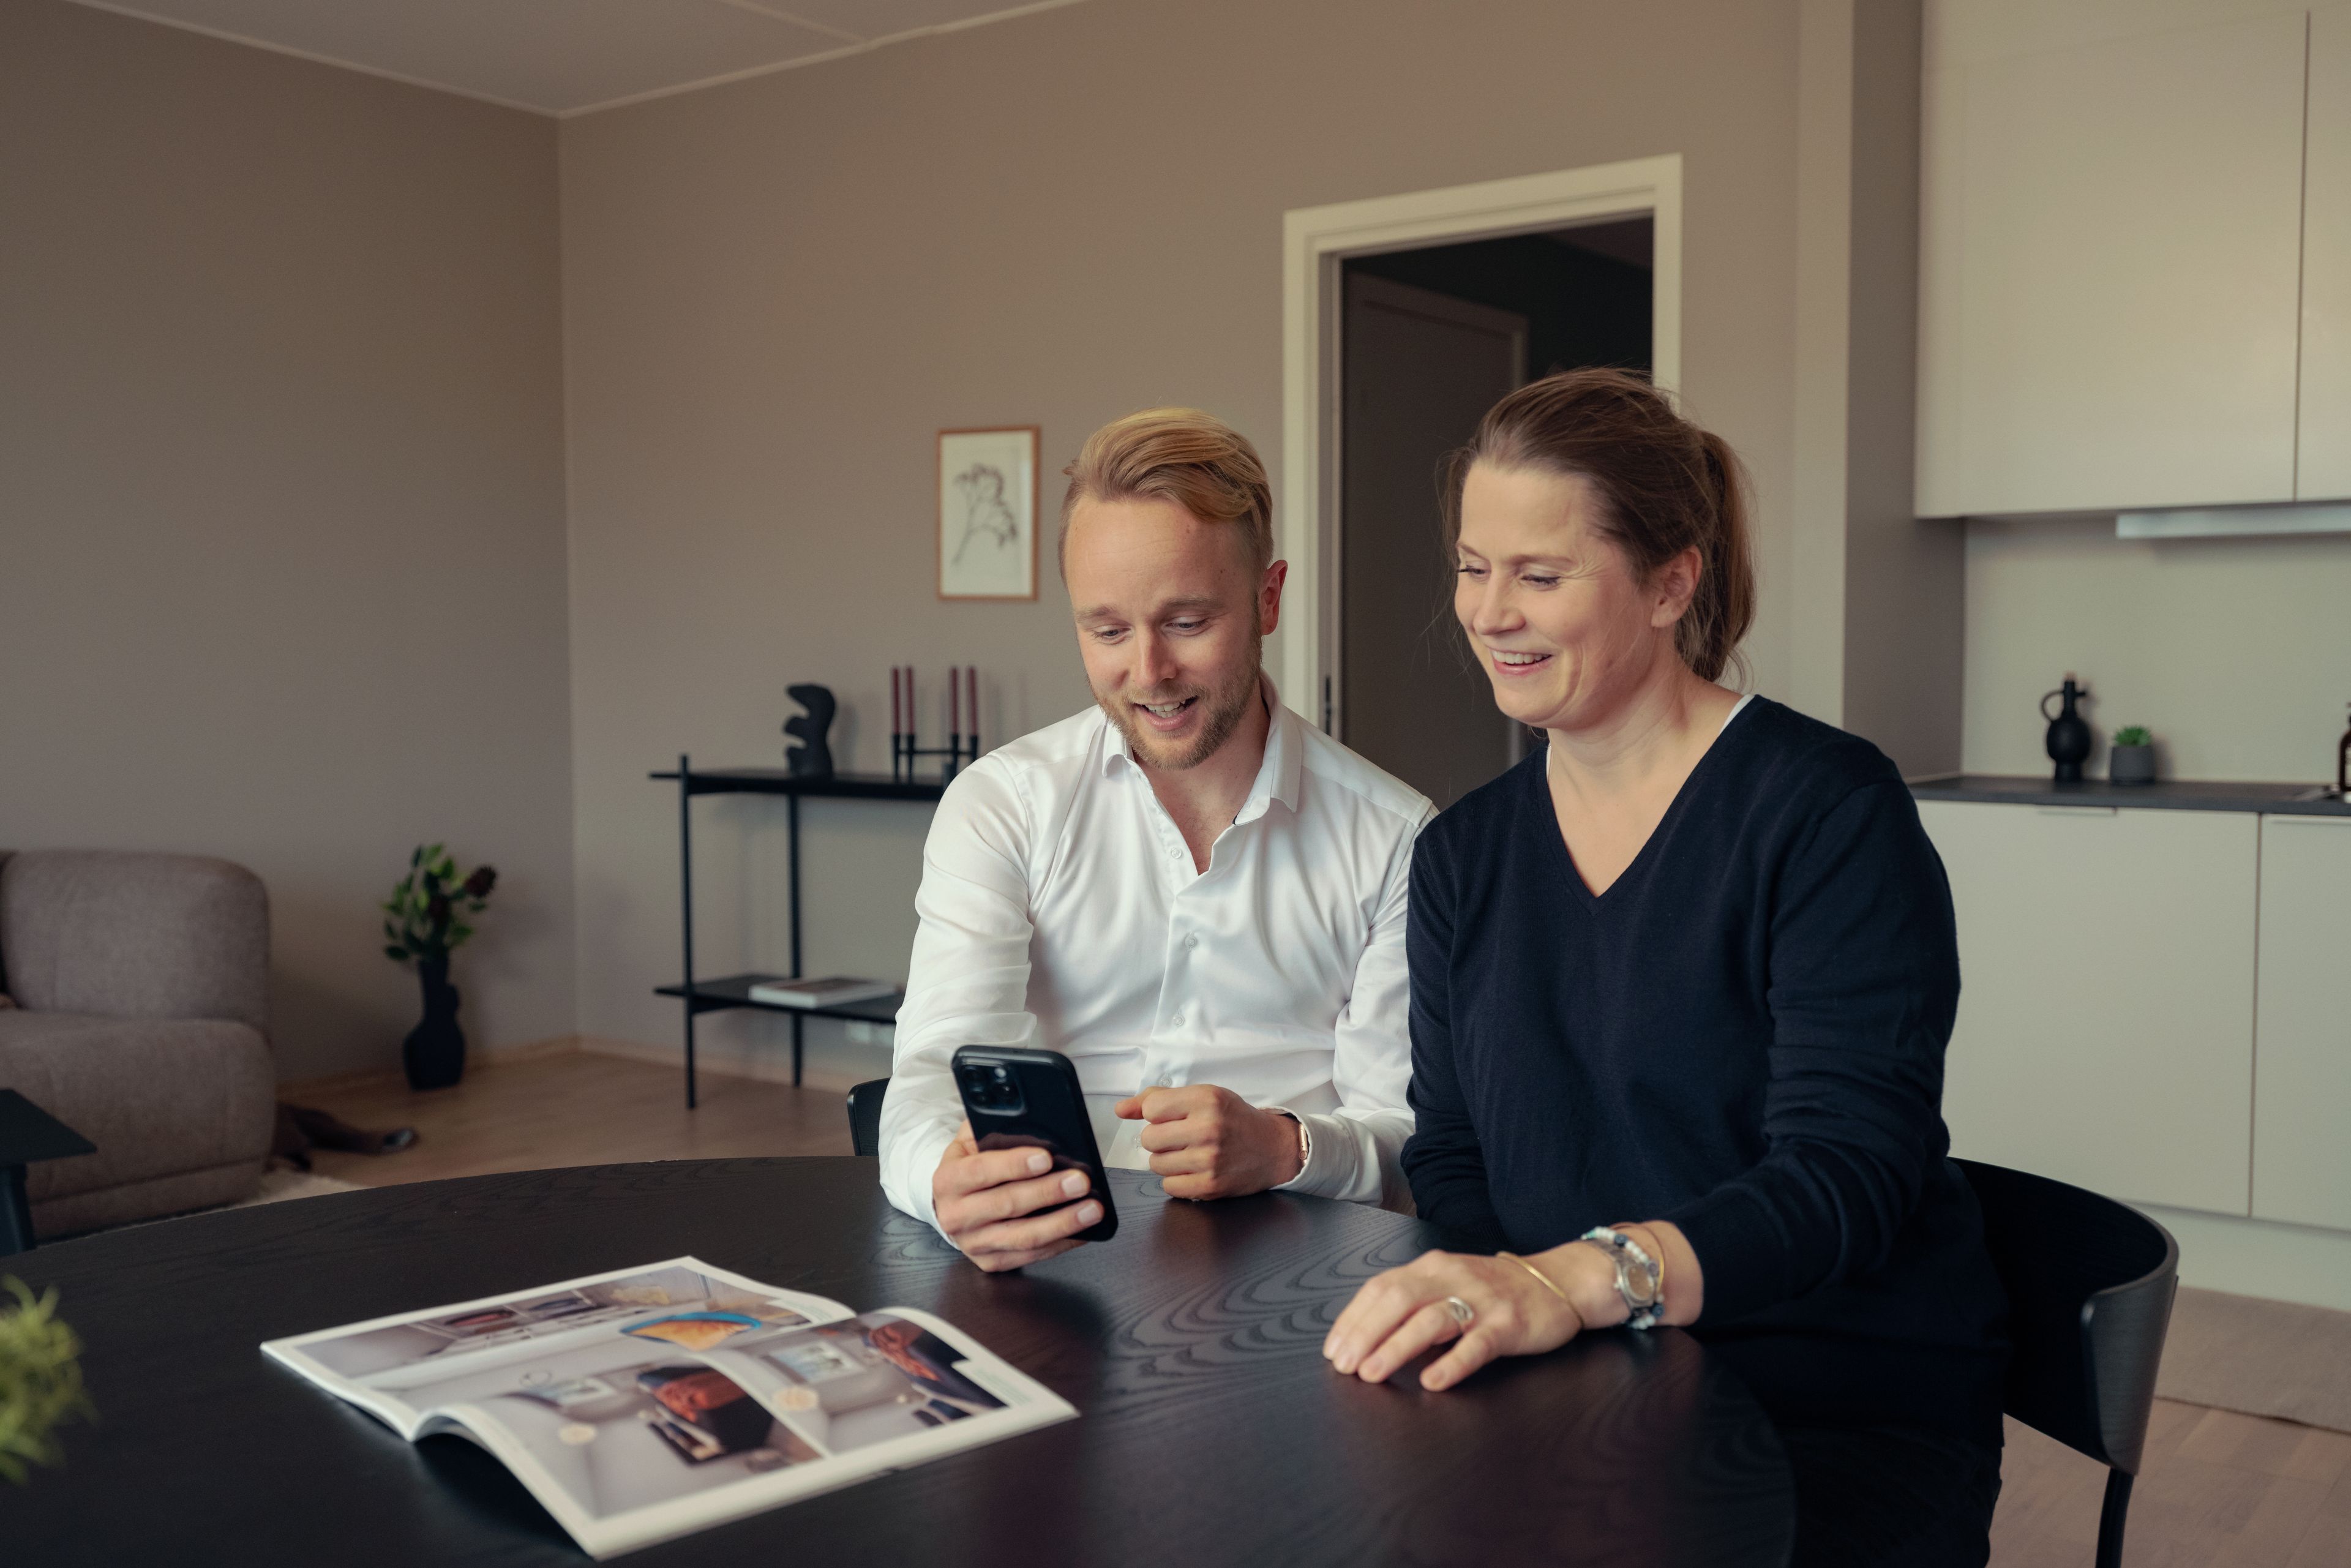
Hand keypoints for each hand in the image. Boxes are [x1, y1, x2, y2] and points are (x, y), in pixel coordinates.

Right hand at [930, 1119, 1102, 1271]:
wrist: (952, 1204)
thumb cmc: (970, 1166)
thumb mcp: (971, 1140)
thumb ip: (992, 1129)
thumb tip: (1031, 1124)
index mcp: (948, 1179)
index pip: (981, 1171)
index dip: (1014, 1165)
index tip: (1047, 1158)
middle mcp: (955, 1215)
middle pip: (1006, 1205)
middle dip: (1048, 1192)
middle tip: (1080, 1181)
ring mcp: (973, 1243)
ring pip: (1022, 1236)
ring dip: (1062, 1223)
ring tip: (1091, 1209)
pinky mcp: (990, 1262)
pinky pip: (1031, 1256)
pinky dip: (1061, 1243)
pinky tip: (1082, 1230)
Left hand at [1113, 1085, 1303, 1199]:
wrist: (1274, 1148)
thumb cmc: (1235, 1120)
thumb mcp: (1204, 1097)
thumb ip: (1160, 1099)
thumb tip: (1121, 1109)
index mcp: (1206, 1099)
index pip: (1152, 1108)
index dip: (1156, 1115)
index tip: (1171, 1118)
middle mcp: (1208, 1127)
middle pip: (1149, 1138)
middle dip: (1159, 1140)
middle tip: (1181, 1138)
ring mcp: (1210, 1159)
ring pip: (1156, 1164)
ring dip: (1167, 1161)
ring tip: (1189, 1154)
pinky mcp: (1211, 1185)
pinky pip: (1169, 1186)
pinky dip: (1177, 1181)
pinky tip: (1194, 1171)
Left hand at [1322, 1248, 1591, 1390]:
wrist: (1559, 1282)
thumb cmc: (1496, 1289)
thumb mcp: (1450, 1283)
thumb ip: (1415, 1300)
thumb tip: (1367, 1335)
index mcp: (1432, 1267)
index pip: (1381, 1287)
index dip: (1353, 1318)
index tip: (1333, 1348)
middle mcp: (1453, 1278)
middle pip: (1398, 1300)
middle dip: (1365, 1333)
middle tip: (1344, 1366)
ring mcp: (1482, 1300)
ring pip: (1431, 1320)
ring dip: (1396, 1347)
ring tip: (1371, 1373)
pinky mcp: (1509, 1325)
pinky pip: (1477, 1344)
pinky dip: (1452, 1364)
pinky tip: (1432, 1382)